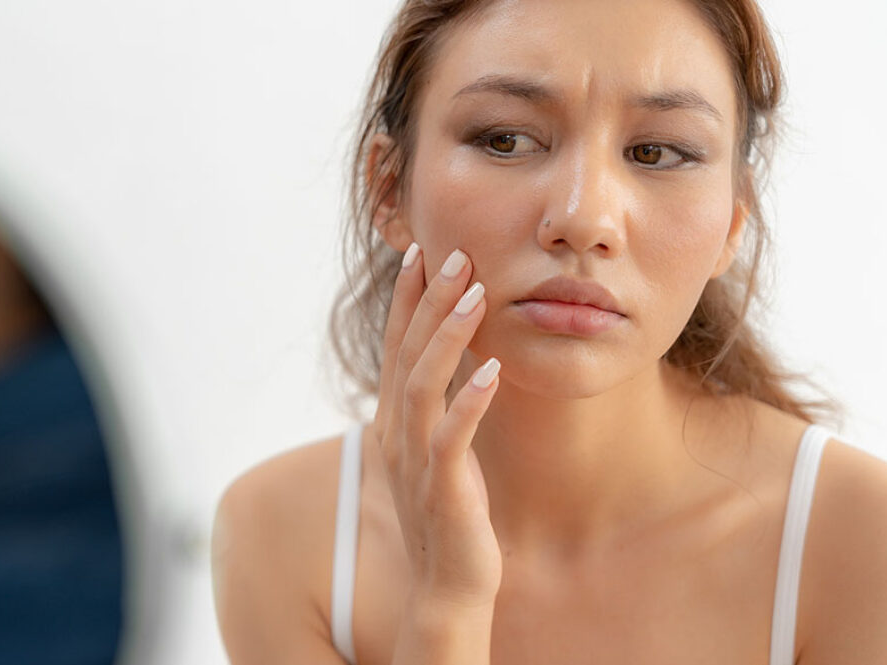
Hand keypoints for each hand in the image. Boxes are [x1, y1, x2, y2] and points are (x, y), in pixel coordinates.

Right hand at [369, 243, 502, 609]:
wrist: (446, 586)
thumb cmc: (448, 515)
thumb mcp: (435, 452)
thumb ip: (434, 408)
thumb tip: (453, 361)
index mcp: (394, 422)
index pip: (396, 347)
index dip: (405, 300)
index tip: (420, 253)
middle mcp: (396, 434)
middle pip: (406, 353)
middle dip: (427, 300)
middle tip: (454, 254)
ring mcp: (415, 460)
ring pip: (422, 384)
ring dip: (447, 336)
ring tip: (475, 294)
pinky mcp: (443, 488)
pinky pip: (451, 437)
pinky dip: (468, 400)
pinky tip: (492, 370)